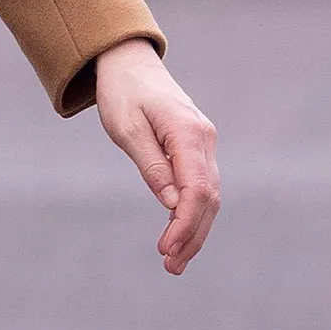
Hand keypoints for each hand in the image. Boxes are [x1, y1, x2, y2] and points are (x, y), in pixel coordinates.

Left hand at [94, 39, 219, 274]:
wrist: (128, 62)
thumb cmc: (122, 93)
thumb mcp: (127, 130)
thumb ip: (152, 166)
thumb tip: (172, 205)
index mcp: (188, 134)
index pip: (196, 190)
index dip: (184, 224)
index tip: (165, 249)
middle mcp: (204, 139)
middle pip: (208, 198)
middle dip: (191, 235)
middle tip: (170, 267)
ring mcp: (204, 143)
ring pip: (209, 196)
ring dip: (194, 229)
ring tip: (174, 261)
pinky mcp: (196, 148)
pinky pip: (201, 186)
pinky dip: (193, 213)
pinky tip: (181, 235)